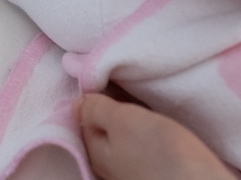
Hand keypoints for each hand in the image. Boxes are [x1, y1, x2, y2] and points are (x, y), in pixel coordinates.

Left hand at [72, 93, 237, 179]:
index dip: (97, 91)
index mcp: (96, 152)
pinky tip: (165, 118)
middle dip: (117, 102)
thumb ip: (97, 110)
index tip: (113, 71)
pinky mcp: (160, 170)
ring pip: (129, 134)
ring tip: (149, 94)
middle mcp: (112, 164)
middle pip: (108, 125)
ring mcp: (136, 169)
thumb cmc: (160, 155)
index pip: (86, 115)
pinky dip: (153, 128)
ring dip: (137, 114)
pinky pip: (149, 143)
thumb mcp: (123, 122)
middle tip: (132, 78)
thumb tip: (75, 102)